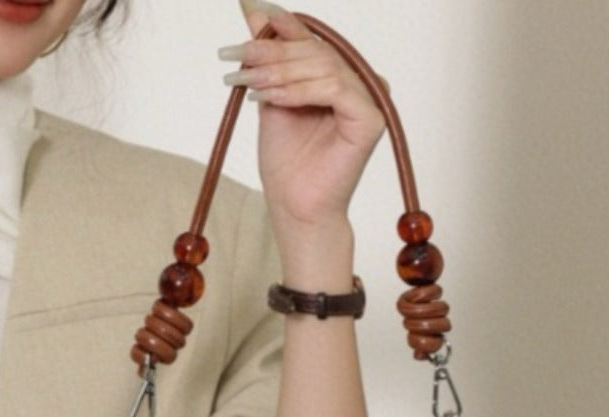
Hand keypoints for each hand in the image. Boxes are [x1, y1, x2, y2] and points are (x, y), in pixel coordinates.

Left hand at [221, 4, 384, 242]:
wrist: (294, 205)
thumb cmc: (286, 161)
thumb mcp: (269, 95)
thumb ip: (268, 53)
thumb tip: (253, 6)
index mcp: (338, 75)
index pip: (310, 39)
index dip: (280, 26)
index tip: (248, 14)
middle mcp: (358, 83)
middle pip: (315, 49)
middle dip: (272, 51)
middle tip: (237, 58)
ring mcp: (369, 100)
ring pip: (322, 65)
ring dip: (279, 71)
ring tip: (248, 83)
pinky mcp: (371, 119)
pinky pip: (333, 88)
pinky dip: (299, 90)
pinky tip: (271, 98)